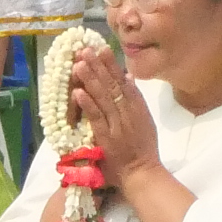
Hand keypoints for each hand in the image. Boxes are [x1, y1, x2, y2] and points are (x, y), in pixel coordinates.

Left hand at [64, 42, 162, 186]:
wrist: (143, 173)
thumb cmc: (143, 149)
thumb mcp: (144, 119)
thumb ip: (135, 99)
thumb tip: (128, 77)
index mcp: (136, 106)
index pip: (122, 81)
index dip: (111, 64)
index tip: (101, 48)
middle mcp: (127, 112)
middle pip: (111, 85)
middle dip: (98, 66)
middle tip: (85, 49)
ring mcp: (116, 124)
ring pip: (103, 98)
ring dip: (90, 80)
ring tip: (79, 64)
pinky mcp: (107, 137)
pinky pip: (96, 118)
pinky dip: (87, 104)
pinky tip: (77, 92)